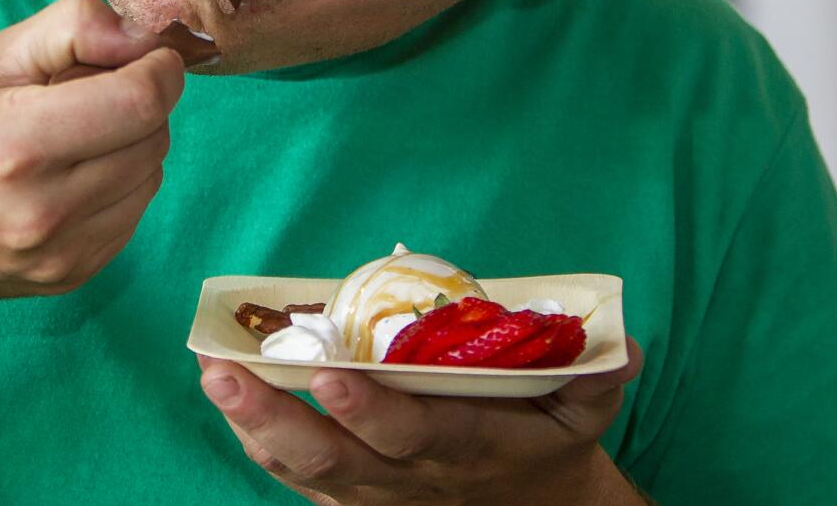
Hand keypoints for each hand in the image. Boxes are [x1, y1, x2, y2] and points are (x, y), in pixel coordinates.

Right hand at [0, 0, 184, 300]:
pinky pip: (133, 214)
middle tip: (91, 94)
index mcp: (17, 144)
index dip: (158, 71)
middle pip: (153, 137)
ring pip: (151, 176)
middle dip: (141, 103)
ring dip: (133, 145)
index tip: (149, 57)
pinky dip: (120, 185)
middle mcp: (43, 210)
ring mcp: (60, 253)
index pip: (140, 103)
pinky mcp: (71, 276)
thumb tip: (142, 38)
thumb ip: (73, 28)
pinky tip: (71, 176)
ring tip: (75, 137)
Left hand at [199, 338, 645, 504]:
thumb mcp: (586, 410)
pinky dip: (260, 441)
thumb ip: (596, 377)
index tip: (330, 372)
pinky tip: (227, 398)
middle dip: (276, 415)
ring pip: (304, 470)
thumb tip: (624, 345)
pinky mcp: (353, 496)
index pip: (412, 434)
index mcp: (465, 447)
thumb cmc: (549, 444)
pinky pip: (298, 476)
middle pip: (334, 459)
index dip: (371, 410)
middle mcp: (409, 478)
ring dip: (253, 425)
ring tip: (213, 375)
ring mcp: (374, 493)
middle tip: (225, 371)